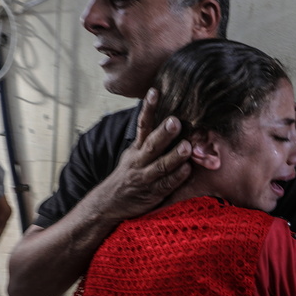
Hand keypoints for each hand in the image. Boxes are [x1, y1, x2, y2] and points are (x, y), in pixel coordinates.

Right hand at [94, 89, 191, 222]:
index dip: (148, 108)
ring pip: (161, 166)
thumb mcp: (134, 153)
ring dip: (174, 156)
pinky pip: (166, 185)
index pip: (142, 125)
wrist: (109, 203)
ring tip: (187, 146)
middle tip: (175, 121)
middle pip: (152, 145)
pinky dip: (177, 177)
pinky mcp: (153, 194)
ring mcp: (146, 178)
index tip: (154, 91)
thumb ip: (149, 138)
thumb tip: (168, 116)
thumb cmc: (129, 174)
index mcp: (136, 148)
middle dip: (164, 133)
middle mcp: (140, 161)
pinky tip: (187, 170)